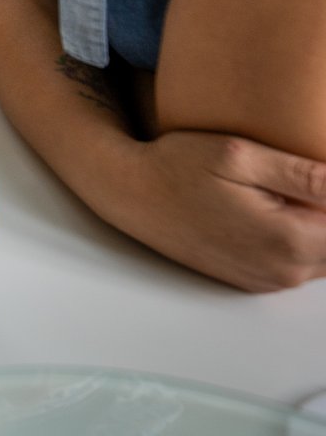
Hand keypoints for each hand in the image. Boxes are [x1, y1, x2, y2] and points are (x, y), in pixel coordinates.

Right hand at [99, 130, 325, 291]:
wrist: (130, 194)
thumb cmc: (177, 168)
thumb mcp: (238, 155)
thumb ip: (302, 174)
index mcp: (288, 239)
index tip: (308, 178)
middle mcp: (284, 270)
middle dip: (324, 211)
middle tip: (297, 181)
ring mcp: (269, 280)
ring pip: (323, 256)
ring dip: (316, 227)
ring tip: (286, 193)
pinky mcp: (254, 280)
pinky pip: (299, 264)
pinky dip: (300, 240)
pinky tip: (274, 210)